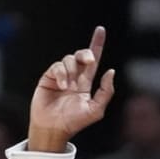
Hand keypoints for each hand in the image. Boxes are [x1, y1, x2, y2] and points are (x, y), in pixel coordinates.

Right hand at [28, 25, 114, 150]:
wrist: (53, 128)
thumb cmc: (74, 122)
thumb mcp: (96, 110)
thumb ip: (105, 92)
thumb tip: (110, 71)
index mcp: (85, 84)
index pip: (93, 62)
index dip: (97, 45)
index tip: (101, 30)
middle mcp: (74, 77)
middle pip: (81, 56)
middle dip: (86, 54)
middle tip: (89, 60)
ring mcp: (60, 76)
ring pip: (69, 60)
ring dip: (72, 71)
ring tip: (69, 87)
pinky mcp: (48, 77)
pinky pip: (57, 66)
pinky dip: (61, 73)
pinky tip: (62, 85)